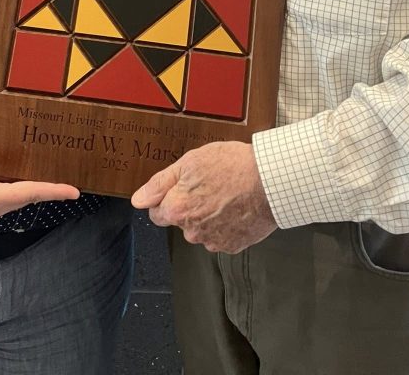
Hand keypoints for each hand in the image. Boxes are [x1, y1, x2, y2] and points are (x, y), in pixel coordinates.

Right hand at [0, 144, 79, 219]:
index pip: (29, 193)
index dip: (53, 191)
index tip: (75, 191)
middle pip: (29, 197)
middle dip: (52, 191)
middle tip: (74, 183)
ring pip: (21, 198)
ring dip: (40, 191)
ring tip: (60, 181)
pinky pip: (12, 196)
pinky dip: (26, 189)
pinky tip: (31, 177)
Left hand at [131, 141, 276, 252]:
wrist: (270, 180)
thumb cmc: (233, 166)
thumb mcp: (190, 162)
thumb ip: (160, 183)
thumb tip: (139, 199)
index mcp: (177, 209)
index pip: (156, 212)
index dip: (167, 198)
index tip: (182, 187)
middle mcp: (192, 231)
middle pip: (180, 221)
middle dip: (188, 207)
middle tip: (207, 186)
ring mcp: (214, 241)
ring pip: (201, 230)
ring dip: (208, 216)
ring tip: (225, 194)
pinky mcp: (234, 245)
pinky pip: (222, 236)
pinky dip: (226, 224)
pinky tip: (236, 205)